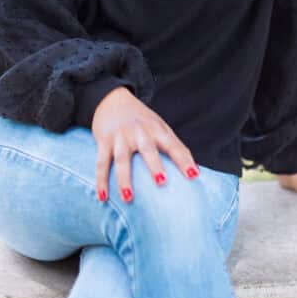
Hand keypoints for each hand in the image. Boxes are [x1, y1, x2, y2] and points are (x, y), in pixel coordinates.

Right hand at [91, 86, 199, 202]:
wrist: (112, 99)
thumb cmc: (141, 120)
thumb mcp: (159, 126)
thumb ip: (174, 145)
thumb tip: (195, 172)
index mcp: (156, 128)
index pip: (173, 145)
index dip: (184, 160)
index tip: (194, 175)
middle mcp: (139, 131)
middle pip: (147, 149)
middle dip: (154, 165)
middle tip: (162, 181)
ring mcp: (120, 136)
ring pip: (121, 159)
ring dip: (124, 179)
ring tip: (128, 198)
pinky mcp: (104, 141)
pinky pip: (101, 162)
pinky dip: (101, 180)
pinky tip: (103, 197)